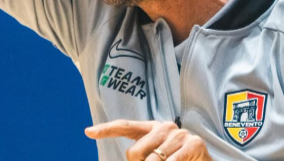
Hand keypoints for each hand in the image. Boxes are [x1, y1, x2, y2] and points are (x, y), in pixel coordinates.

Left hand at [85, 119, 212, 160]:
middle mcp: (165, 127)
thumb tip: (129, 159)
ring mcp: (180, 134)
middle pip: (134, 152)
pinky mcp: (194, 143)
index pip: (126, 126)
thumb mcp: (155, 160)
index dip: (107, 129)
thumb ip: (140, 158)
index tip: (88, 132)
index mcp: (152, 128)